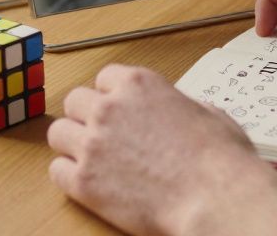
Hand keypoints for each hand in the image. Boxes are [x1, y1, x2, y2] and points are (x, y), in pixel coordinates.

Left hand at [47, 64, 276, 235]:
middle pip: (75, 101)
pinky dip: (69, 176)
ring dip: (73, 144)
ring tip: (92, 159)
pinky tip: (89, 182)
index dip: (112, 96)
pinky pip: (56, 170)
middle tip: (102, 135)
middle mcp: (110, 108)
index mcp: (139, 85)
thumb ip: (184, 106)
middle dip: (87, 117)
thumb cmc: (220, 160)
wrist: (215, 198)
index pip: (105, 78)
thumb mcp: (209, 114)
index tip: (118, 109)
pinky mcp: (83, 181)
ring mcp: (92, 144)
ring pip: (58, 133)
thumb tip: (185, 111)